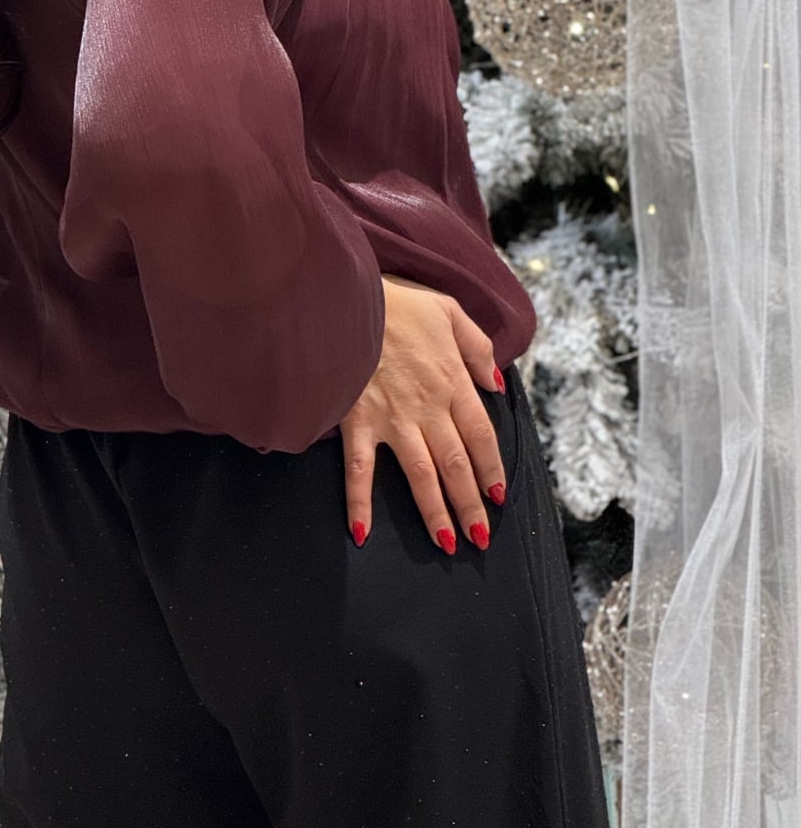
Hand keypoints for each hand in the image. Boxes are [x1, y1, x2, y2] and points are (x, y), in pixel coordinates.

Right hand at [339, 275, 507, 553]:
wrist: (346, 299)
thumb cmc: (395, 301)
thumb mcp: (448, 309)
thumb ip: (477, 345)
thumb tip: (495, 382)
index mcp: (451, 381)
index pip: (481, 436)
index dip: (491, 469)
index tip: (497, 497)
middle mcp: (427, 408)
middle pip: (456, 464)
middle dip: (469, 504)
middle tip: (480, 538)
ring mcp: (391, 419)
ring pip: (421, 475)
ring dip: (435, 513)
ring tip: (448, 544)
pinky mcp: (356, 422)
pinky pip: (359, 469)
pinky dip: (359, 502)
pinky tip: (361, 532)